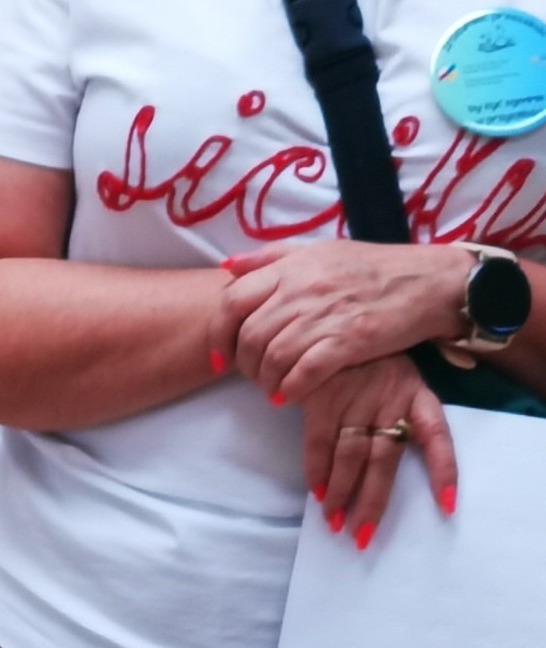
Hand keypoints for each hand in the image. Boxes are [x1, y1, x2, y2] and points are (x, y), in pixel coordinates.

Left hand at [214, 239, 466, 399]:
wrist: (428, 280)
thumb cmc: (373, 267)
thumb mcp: (320, 250)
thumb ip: (272, 258)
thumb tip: (227, 268)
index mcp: (292, 266)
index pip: (232, 300)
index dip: (219, 333)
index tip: (220, 355)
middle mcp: (302, 289)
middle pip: (249, 336)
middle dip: (244, 366)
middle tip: (254, 377)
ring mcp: (325, 315)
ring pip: (273, 358)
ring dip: (266, 382)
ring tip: (273, 389)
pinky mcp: (350, 341)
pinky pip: (305, 373)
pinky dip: (290, 389)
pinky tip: (289, 396)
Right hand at [299, 353, 456, 545]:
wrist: (326, 323)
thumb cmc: (368, 357)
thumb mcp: (396, 373)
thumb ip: (403, 407)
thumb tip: (397, 457)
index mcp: (415, 391)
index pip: (436, 435)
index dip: (443, 471)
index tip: (446, 506)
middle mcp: (388, 398)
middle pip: (384, 459)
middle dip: (372, 501)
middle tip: (361, 535)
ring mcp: (354, 397)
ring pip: (351, 455)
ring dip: (341, 493)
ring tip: (334, 522)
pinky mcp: (323, 396)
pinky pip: (319, 442)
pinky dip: (317, 471)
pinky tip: (317, 492)